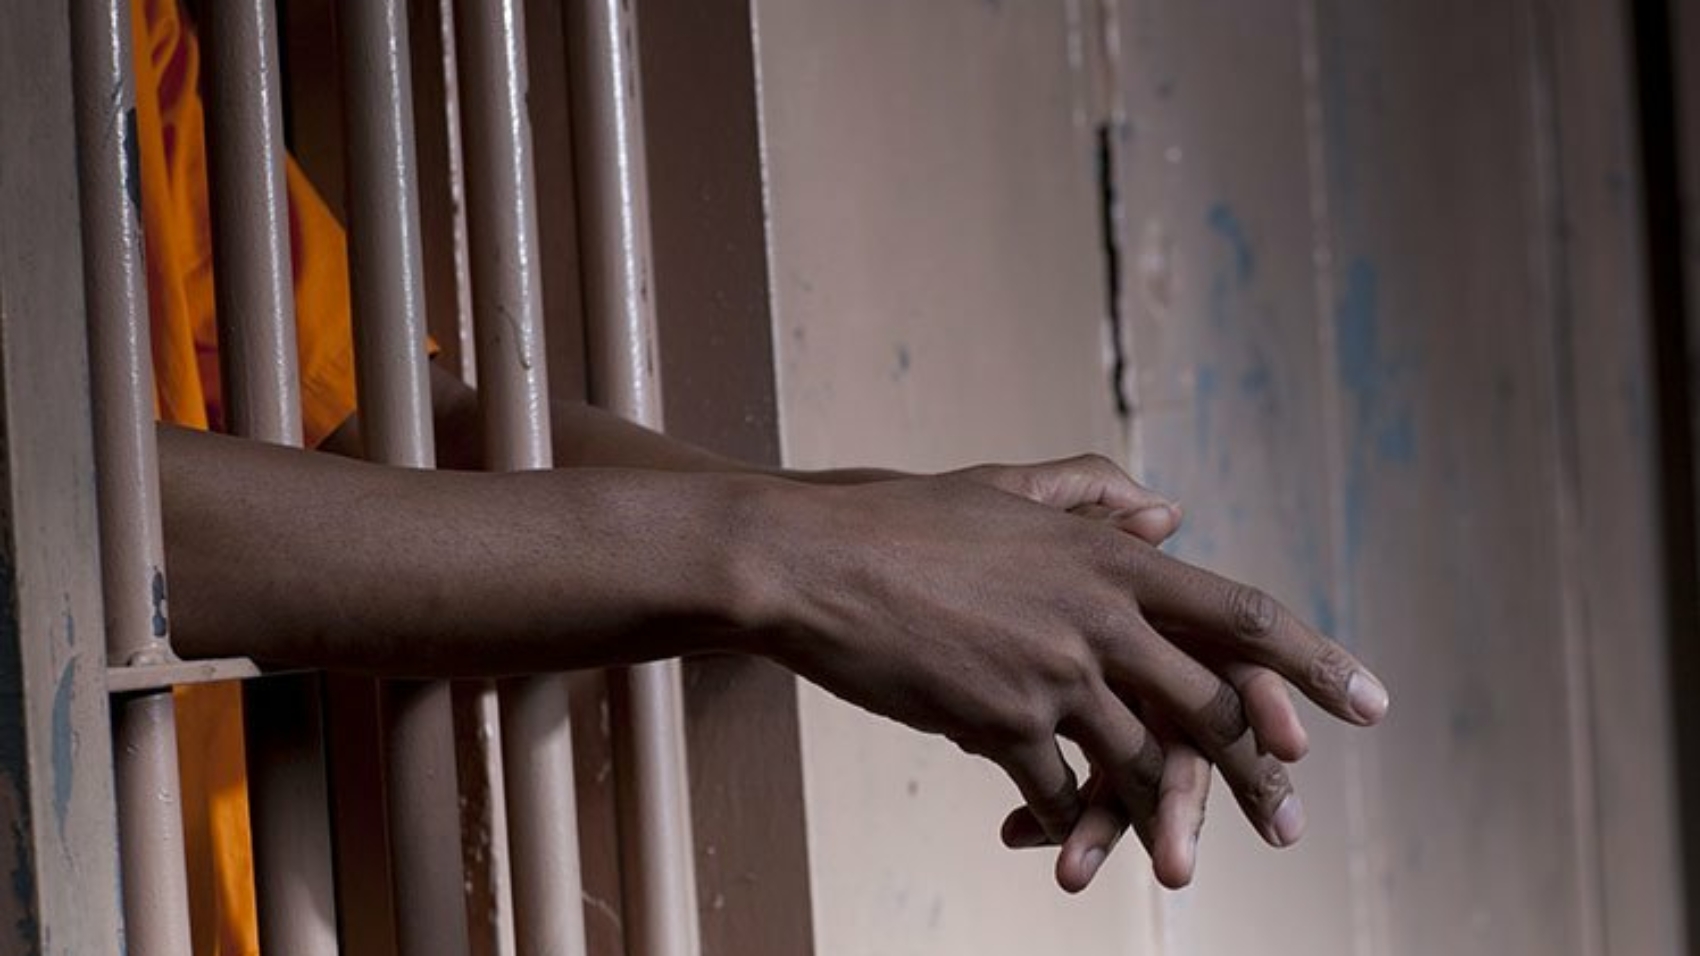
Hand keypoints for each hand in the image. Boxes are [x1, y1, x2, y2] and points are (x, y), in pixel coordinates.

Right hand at [753, 456, 1387, 880]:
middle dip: (1259, 769)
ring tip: (1179, 862)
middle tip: (1291, 819)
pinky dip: (1065, 821)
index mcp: (1109, 555)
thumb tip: (1167, 511)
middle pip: (1213, 703)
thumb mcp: (1005, 487)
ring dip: (1161, 817)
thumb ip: (1091, 490)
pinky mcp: (997, 719)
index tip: (1370, 705)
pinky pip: (1058, 791)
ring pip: (1141, 761)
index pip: (1243, 613)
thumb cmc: (903, 520)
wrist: (810, 561)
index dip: (1314, 663)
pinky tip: (1056, 837)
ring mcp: (1052, 670)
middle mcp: (1098, 613)